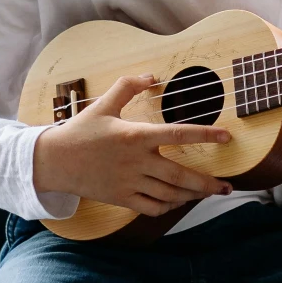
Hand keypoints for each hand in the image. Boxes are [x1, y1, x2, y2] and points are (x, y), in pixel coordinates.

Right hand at [32, 72, 233, 215]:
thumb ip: (128, 86)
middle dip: (208, 184)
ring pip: (169, 194)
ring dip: (193, 196)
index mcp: (136, 135)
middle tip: (227, 186)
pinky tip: (177, 201)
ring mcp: (130, 183)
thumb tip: (152, 75)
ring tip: (208, 193)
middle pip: (181, 176)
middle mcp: (137, 161)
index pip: (178, 133)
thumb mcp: (103, 104)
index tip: (227, 137)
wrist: (54, 161)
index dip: (205, 134)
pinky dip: (168, 207)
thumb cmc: (81, 131)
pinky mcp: (122, 198)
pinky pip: (152, 207)